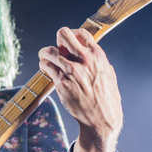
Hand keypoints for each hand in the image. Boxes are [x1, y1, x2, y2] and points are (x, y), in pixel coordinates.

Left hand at [38, 27, 122, 151]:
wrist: (101, 118)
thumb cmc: (106, 98)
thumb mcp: (107, 73)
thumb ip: (97, 60)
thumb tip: (87, 50)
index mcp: (98, 56)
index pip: (81, 33)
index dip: (72, 35)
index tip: (68, 43)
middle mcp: (84, 60)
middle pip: (63, 34)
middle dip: (58, 39)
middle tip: (56, 47)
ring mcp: (71, 70)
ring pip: (49, 51)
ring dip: (45, 53)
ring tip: (45, 57)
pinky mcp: (61, 82)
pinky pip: (46, 66)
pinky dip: (43, 65)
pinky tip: (45, 68)